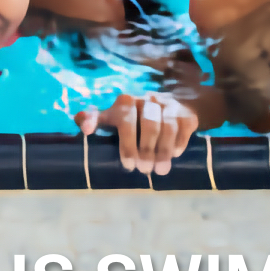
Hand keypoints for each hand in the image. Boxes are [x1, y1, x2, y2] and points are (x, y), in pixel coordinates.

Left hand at [75, 92, 197, 175]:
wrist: (172, 106)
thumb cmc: (135, 117)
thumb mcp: (113, 116)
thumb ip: (95, 119)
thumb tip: (83, 127)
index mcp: (125, 102)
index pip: (124, 118)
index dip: (124, 141)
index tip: (124, 161)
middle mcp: (147, 100)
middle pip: (148, 125)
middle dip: (145, 150)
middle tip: (143, 170)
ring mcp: (168, 105)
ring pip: (167, 126)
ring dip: (163, 150)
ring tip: (159, 170)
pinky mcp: (185, 113)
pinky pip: (183, 127)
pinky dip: (178, 142)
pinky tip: (174, 155)